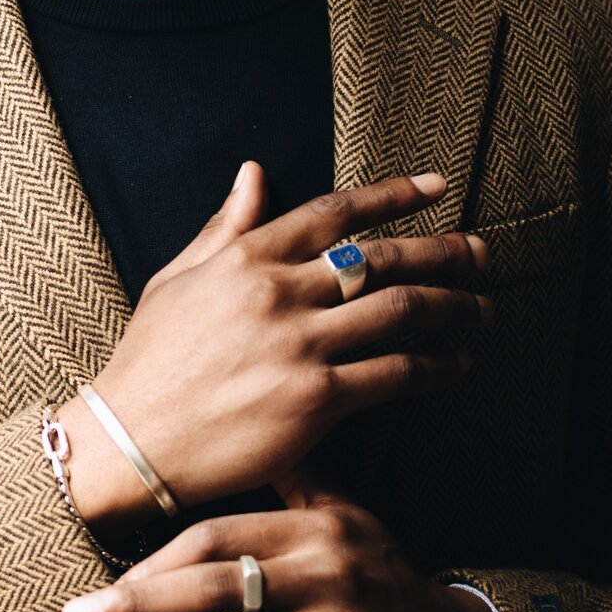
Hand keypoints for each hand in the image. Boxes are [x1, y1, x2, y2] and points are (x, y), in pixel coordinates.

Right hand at [59, 164, 492, 532]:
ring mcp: (300, 345)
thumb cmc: (149, 360)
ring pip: (400, 311)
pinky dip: (436, 367)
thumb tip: (254, 171)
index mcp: (248, 257)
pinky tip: (457, 364)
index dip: (394, 195)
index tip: (437, 187)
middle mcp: (280, 292)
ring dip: (453, 307)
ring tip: (484, 308)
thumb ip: (226, 225)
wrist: (127, 441)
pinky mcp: (315, 399)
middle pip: (383, 258)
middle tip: (482, 252)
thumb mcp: (177, 278)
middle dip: (443, 252)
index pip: (337, 212)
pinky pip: (394, 373)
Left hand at [61, 485, 521, 611]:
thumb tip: (257, 432)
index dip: (156, 560)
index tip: (109, 580)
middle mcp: (330, 574)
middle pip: (212, 588)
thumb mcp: (350, 518)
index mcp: (320, 528)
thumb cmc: (382, 578)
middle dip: (134, 605)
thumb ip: (299, 483)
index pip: (220, 536)